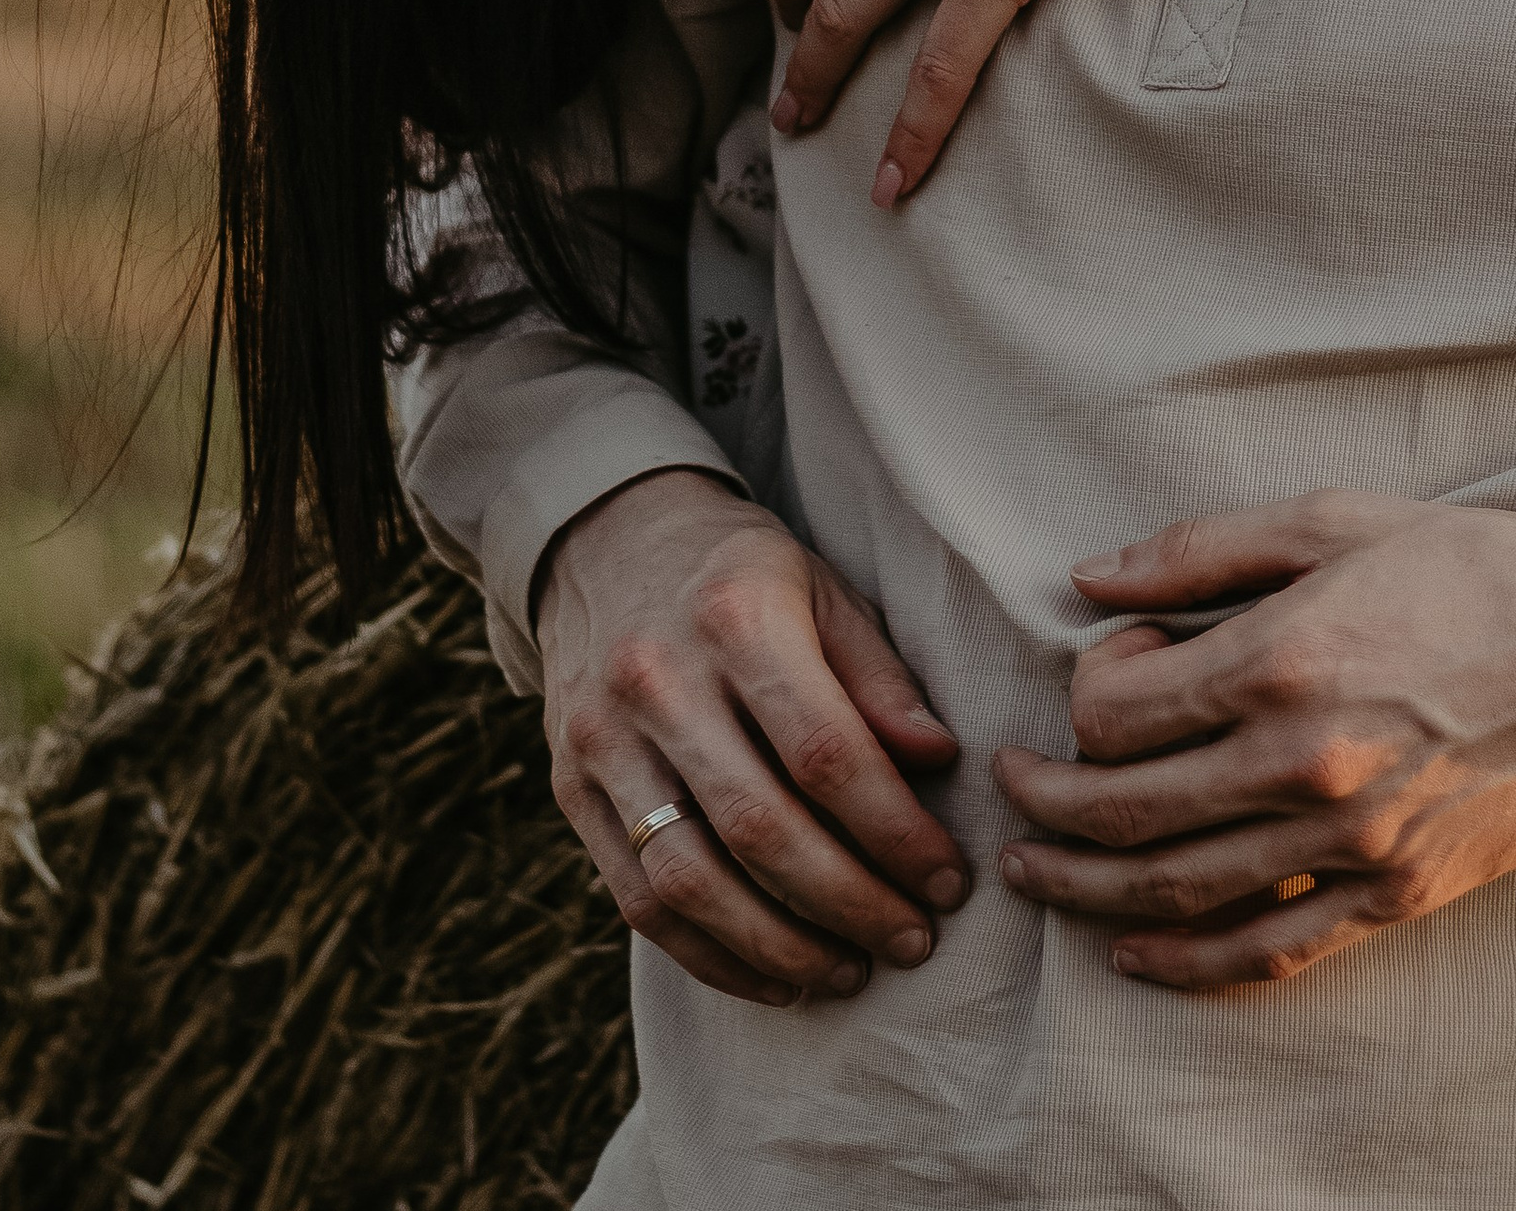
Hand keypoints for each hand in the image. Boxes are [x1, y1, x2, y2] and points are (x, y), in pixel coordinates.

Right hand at [537, 467, 968, 1006]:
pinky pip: (638, 900)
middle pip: (759, 828)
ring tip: (851, 970)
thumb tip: (937, 761)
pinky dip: (712, 956)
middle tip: (912, 939)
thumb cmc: (740, 576)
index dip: (894, 833)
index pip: (824, 753)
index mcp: (734, 617)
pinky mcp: (569, 787)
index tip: (946, 882)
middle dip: (850, 904)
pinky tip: (778, 974)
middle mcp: (656, 679)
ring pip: (690, 881)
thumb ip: (877, 676)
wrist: (606, 541)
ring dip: (781, 946)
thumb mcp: (821, 590)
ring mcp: (601, 738)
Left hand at [995, 491, 1515, 989]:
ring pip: (1176, 893)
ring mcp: (1349, 843)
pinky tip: (1134, 953)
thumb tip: (1087, 577)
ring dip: (1084, 892)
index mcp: (1277, 663)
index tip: (1119, 657)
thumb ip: (1195, 550)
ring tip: (1032, 872)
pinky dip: (1188, 962)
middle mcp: (1302, 764)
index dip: (1087, 685)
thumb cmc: (1463, 567)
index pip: (1114, 712)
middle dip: (1043, 803)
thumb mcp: (1324, 521)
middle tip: (1010, 784)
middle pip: (1122, 813)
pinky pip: (1268, 948)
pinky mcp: (1393, 894)